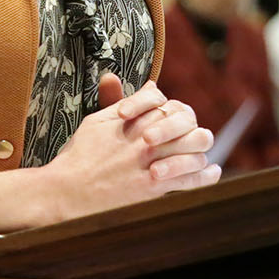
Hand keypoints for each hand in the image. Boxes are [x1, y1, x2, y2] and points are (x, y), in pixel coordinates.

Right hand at [39, 76, 219, 221]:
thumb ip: (123, 102)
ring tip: (204, 155)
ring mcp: (150, 164)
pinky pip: (190, 180)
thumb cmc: (79, 157)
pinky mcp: (153, 188)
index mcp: (131, 121)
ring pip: (193, 151)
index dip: (173, 111)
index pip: (164, 104)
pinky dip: (205, 177)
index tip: (175, 118)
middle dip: (193, 128)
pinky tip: (212, 173)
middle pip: (186, 124)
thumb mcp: (97, 122)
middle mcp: (143, 139)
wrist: (66, 193)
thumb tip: (150, 85)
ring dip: (201, 151)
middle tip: (196, 135)